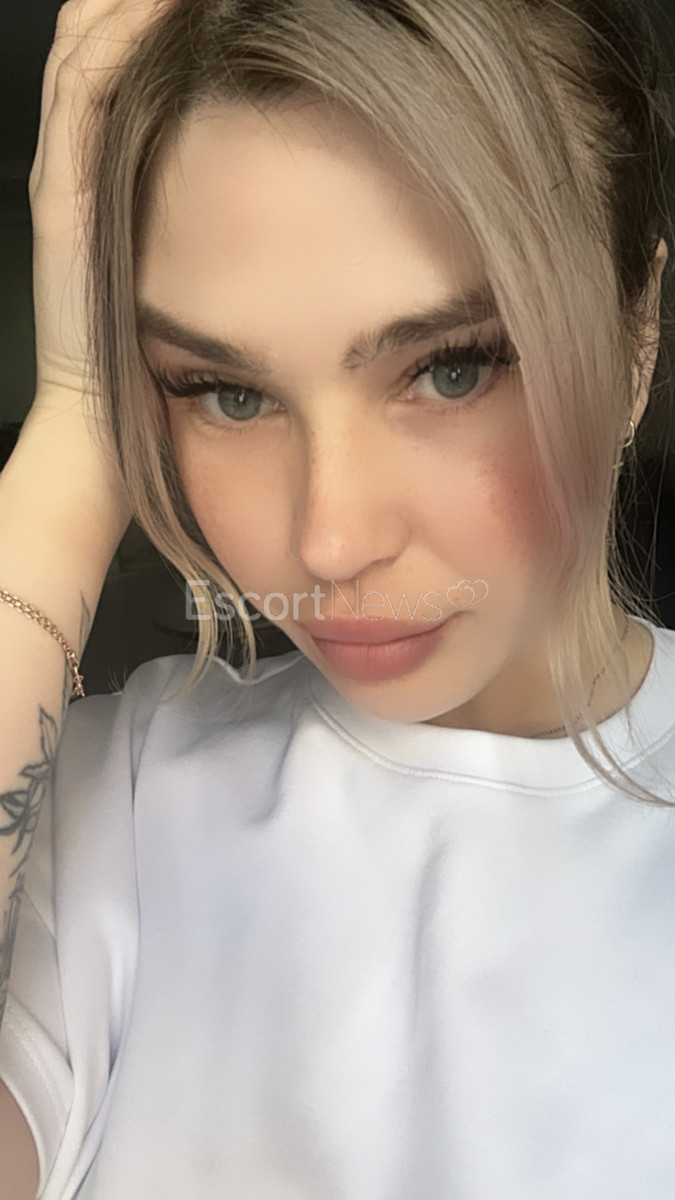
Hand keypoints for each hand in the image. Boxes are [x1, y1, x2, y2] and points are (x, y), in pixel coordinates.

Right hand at [28, 0, 169, 407]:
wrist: (98, 401)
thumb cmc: (139, 335)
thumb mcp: (166, 247)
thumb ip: (181, 197)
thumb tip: (241, 157)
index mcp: (89, 162)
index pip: (104, 56)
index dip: (137, 9)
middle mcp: (67, 155)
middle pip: (85, 39)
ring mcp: (57, 171)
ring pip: (80, 52)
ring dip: (125, 4)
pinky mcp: (60, 195)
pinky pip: (84, 96)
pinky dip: (119, 44)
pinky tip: (158, 9)